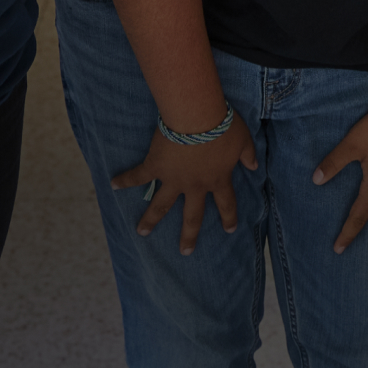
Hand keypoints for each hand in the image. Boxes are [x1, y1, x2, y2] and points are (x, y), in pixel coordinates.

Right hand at [110, 119, 260, 253]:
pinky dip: (124, 180)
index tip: (229, 230)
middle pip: (193, 216)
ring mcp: (173, 179)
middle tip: (185, 251)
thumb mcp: (243, 140)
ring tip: (141, 232)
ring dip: (151, 220)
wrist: (197, 116)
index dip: (228, 217)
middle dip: (189, 235)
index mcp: (217, 180)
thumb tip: (254, 167)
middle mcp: (195, 185)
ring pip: (161, 205)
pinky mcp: (155, 166)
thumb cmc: (223, 127)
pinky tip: (113, 185)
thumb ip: (248, 155)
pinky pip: (138, 176)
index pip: (226, 204)